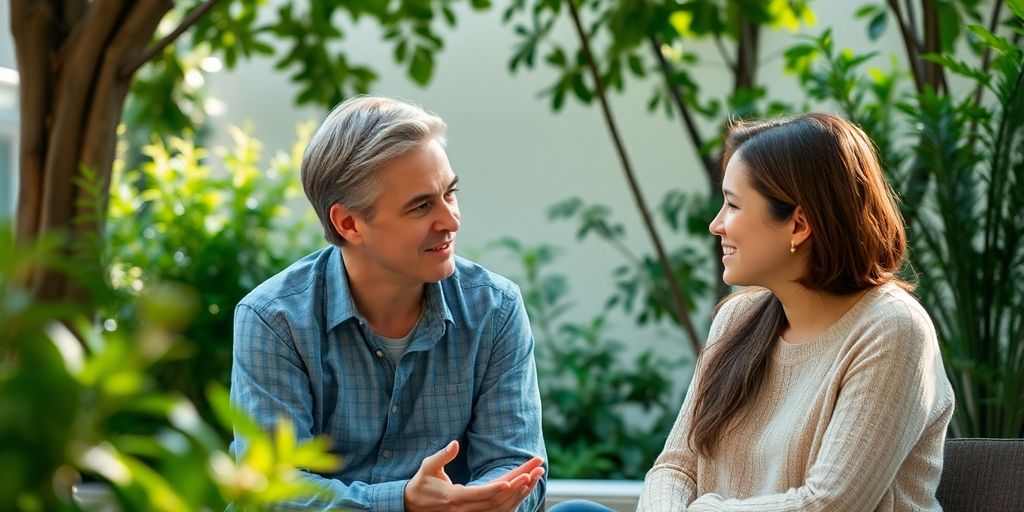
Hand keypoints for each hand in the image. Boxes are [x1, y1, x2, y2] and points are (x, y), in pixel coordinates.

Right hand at [404, 440, 544, 511]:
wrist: (414, 505)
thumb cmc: (422, 483)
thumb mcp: (428, 466)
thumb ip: (442, 456)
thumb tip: (454, 444)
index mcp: (454, 497)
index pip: (480, 494)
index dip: (496, 488)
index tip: (511, 479)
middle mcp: (465, 509)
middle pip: (497, 500)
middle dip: (519, 485)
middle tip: (536, 469)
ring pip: (501, 507)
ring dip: (521, 492)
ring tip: (536, 475)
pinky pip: (499, 510)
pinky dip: (514, 500)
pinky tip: (525, 487)